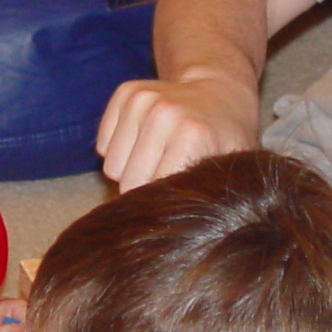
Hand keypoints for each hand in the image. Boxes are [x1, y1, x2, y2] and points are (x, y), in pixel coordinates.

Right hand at [95, 74, 259, 190]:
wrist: (220, 90)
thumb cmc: (225, 139)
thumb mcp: (229, 170)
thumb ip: (207, 198)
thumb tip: (184, 241)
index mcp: (192, 135)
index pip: (154, 192)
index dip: (163, 203)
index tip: (177, 199)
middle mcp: (164, 114)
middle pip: (129, 182)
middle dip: (144, 188)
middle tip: (167, 178)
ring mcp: (142, 100)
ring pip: (111, 166)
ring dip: (129, 170)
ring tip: (157, 160)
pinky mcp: (125, 93)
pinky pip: (103, 145)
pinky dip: (119, 150)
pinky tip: (144, 142)